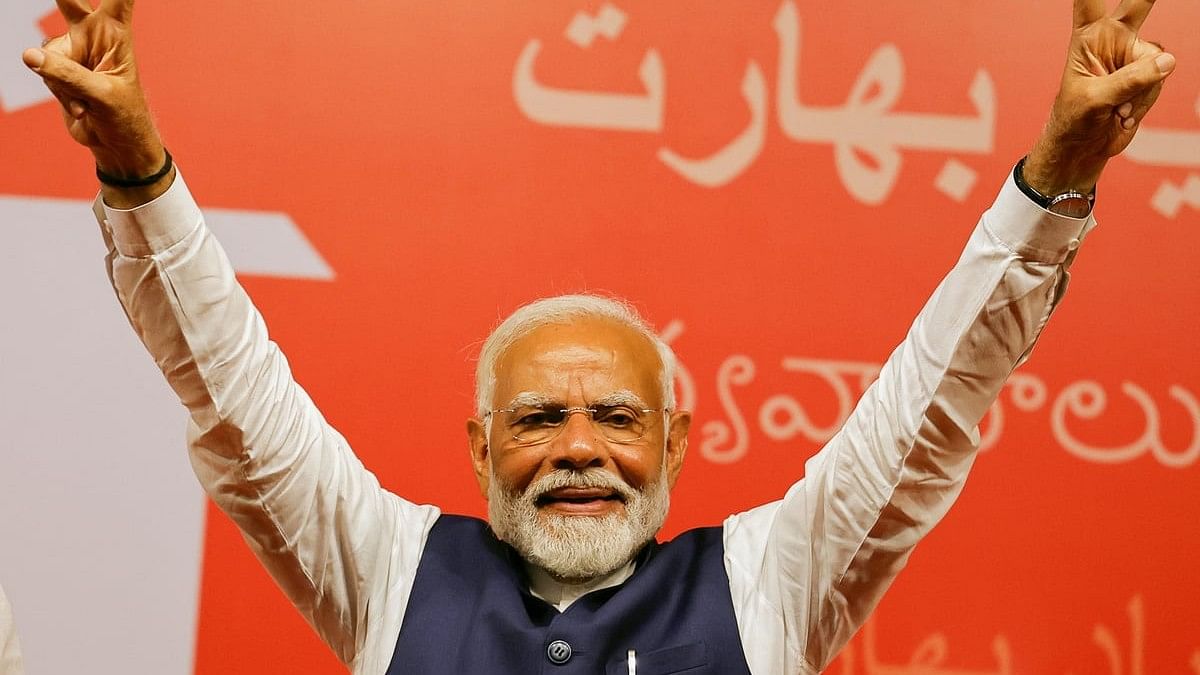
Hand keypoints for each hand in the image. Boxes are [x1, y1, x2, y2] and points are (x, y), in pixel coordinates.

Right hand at [22, 0, 165, 180]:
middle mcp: (93, 35)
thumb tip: (28, 55)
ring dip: (62, 81)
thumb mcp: (103, 96)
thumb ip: (67, 75)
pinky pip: (42, 70)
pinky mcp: (56, 67)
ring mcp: (72, 50)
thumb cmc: (123, 116)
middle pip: (69, 0)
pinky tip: (78, 105)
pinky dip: (58, 92)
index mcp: (116, 33)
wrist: (114, 141)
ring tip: (87, 100)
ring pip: (47, 53)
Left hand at [1025, 0, 1175, 194]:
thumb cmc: (1074, 119)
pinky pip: (1160, 79)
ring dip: (1141, 89)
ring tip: (1116, 106)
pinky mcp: (1148, 73)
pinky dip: (1145, 100)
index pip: (1088, 0)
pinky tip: (1126, 111)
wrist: (1084, 144)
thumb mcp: (1092, 100)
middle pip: (1139, 5)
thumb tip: (1167, 61)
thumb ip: (1128, 80)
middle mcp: (1112, 38)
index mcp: (1087, 36)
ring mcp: (1133, 55)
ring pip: (1156, 60)